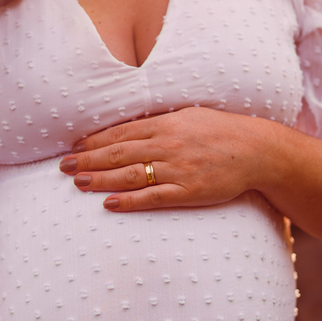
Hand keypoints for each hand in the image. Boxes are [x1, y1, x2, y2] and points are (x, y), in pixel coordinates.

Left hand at [59, 107, 279, 211]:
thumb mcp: (187, 117)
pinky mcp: (188, 192)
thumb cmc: (220, 132)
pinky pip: (153, 197)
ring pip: (130, 175)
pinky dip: (129, 200)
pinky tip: (109, 203)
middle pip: (118, 154)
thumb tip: (126, 130)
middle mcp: (167, 145)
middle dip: (88, 160)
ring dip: (101, 179)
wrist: (256, 150)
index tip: (73, 148)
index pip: (120, 134)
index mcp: (165, 125)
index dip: (94, 142)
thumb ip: (157, 124)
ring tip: (78, 184)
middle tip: (64, 167)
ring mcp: (177, 170)